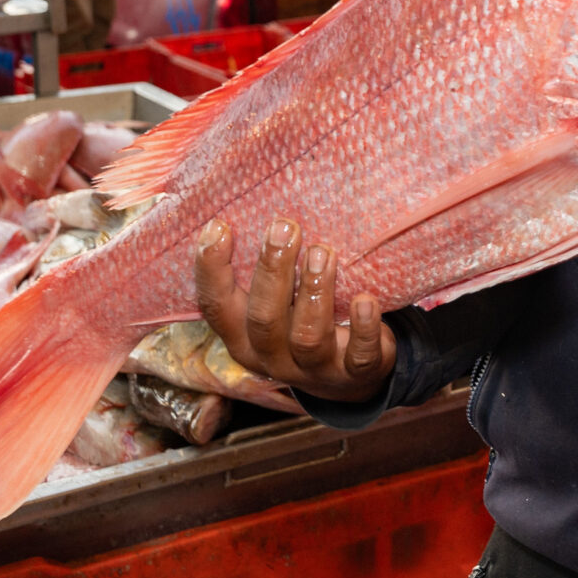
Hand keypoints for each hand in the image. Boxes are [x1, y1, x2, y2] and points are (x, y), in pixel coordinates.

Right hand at [195, 217, 396, 402]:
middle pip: (263, 319)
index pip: (216, 307)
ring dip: (315, 292)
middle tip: (284, 227)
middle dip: (273, 271)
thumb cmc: (302, 319)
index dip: (211, 270)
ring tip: (323, 253)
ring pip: (308, 337)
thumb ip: (263, 268)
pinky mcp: (355, 373)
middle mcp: (272, 356)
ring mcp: (314, 369)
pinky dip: (364, 328)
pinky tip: (366, 300)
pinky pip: (359, 356)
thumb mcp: (275, 302)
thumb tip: (256, 202)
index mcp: (242, 336)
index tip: (219, 226)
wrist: (348, 375)